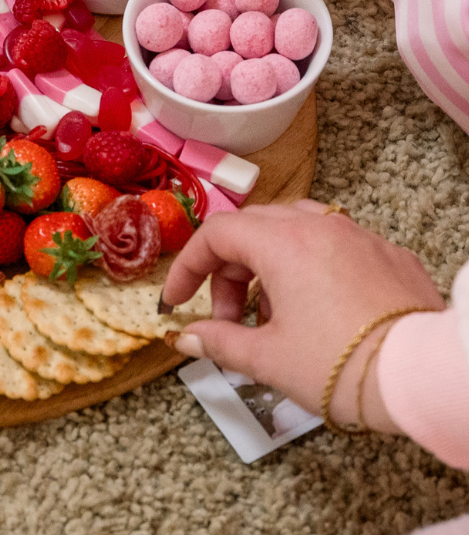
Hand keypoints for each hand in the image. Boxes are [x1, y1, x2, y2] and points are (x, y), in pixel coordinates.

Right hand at [162, 200, 444, 429]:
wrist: (425, 377)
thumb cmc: (343, 366)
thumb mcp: (268, 360)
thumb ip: (220, 342)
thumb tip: (188, 337)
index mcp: (281, 243)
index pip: (216, 235)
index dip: (188, 267)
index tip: (178, 300)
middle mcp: (318, 226)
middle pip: (253, 228)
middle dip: (229, 270)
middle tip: (228, 316)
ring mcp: (358, 236)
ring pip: (295, 228)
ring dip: (270, 264)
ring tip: (274, 313)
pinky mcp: (390, 255)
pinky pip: (336, 244)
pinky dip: (312, 266)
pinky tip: (320, 308)